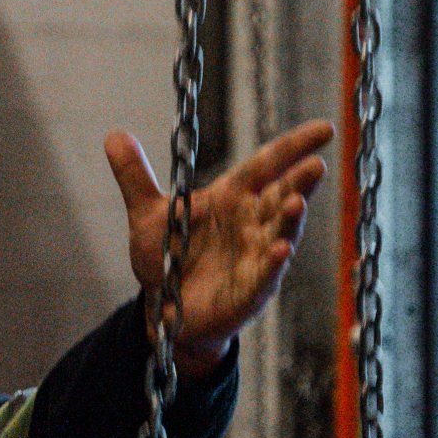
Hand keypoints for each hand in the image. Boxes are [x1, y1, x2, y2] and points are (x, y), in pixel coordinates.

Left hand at [104, 119, 333, 376]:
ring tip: (298, 204)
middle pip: (282, 196)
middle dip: (300, 182)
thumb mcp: (147, 215)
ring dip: (291, 220)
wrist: (163, 307)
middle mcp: (251, 223)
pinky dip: (273, 262)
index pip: (268, 165)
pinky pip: (265, 274)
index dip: (294, 147)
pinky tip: (281, 250)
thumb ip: (135, 176)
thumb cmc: (167, 257)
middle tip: (316, 166)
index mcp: (232, 197)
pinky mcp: (250, 290)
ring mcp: (255, 256)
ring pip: (280, 233)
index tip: (324, 129)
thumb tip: (114, 135)